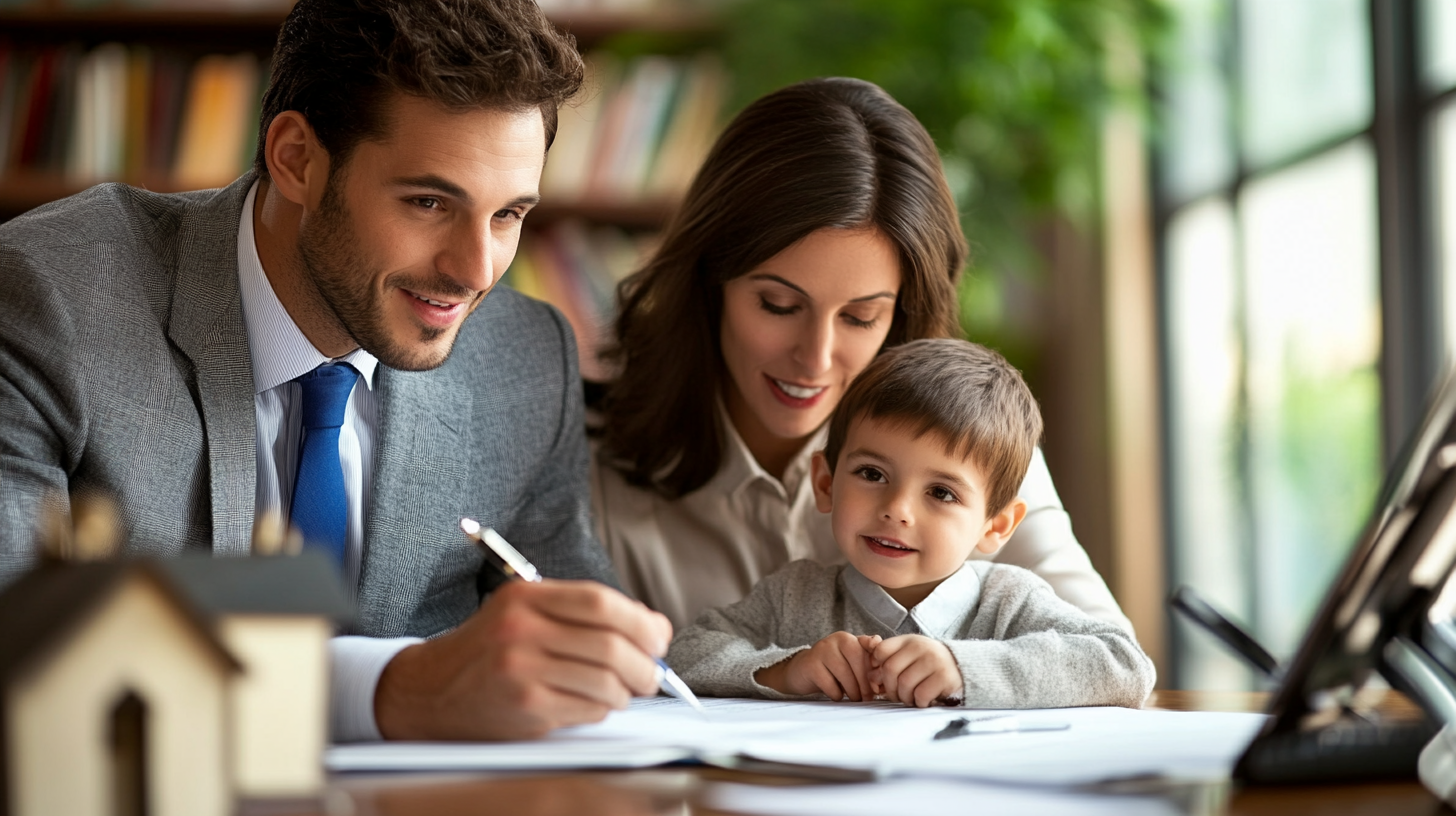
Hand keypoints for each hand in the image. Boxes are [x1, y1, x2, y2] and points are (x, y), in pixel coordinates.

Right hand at [374, 579, 672, 739]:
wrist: (430, 689)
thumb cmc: (489, 650)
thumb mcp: (526, 614)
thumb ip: (582, 615)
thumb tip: (653, 629)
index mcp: (526, 597)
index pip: (600, 601)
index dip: (640, 621)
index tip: (658, 637)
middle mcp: (521, 628)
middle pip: (610, 643)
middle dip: (645, 664)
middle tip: (652, 675)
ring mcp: (521, 668)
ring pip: (605, 680)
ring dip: (626, 691)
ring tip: (623, 692)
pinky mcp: (524, 705)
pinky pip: (587, 708)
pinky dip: (602, 708)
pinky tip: (593, 704)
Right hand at [754, 631, 872, 700]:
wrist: (801, 672)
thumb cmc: (832, 670)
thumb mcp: (850, 664)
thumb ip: (868, 664)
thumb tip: (885, 675)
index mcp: (848, 638)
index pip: (870, 650)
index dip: (876, 669)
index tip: (878, 685)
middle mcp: (835, 639)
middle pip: (858, 661)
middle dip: (865, 683)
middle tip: (868, 698)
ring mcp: (821, 650)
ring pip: (844, 673)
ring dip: (852, 691)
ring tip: (854, 698)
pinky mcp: (810, 665)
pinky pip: (830, 684)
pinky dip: (836, 694)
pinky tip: (836, 695)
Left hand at [867, 634, 962, 707]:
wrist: (963, 668)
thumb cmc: (928, 664)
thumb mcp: (909, 655)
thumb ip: (887, 655)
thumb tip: (862, 650)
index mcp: (909, 641)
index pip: (881, 650)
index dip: (876, 667)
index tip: (881, 678)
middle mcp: (921, 647)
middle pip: (890, 670)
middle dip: (889, 688)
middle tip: (896, 694)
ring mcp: (934, 661)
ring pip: (904, 684)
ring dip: (904, 697)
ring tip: (910, 698)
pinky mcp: (944, 677)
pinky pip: (921, 695)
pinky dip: (918, 702)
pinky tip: (923, 700)